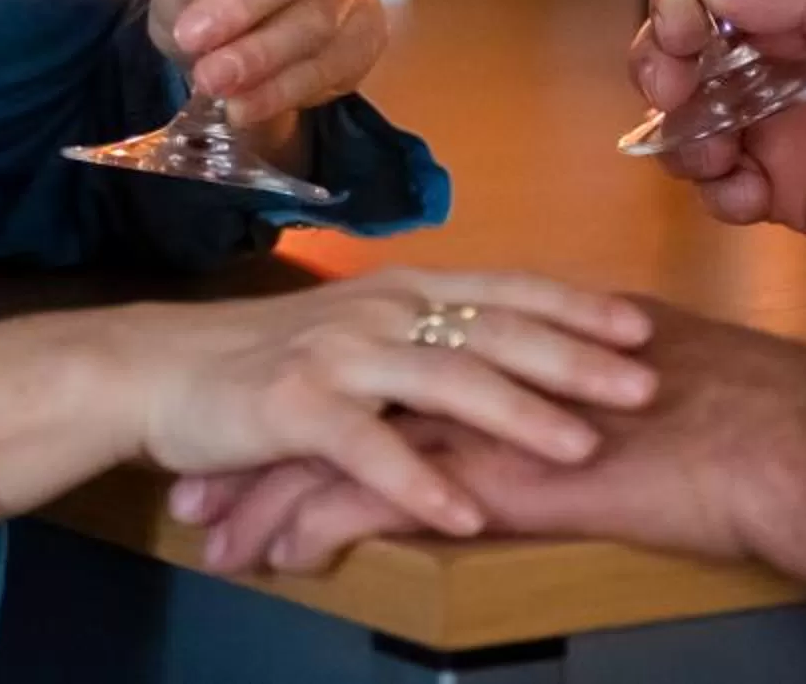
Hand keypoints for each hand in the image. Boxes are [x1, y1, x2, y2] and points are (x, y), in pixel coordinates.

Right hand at [130, 271, 655, 537]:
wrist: (159, 370)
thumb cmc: (271, 358)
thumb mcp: (363, 337)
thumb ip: (429, 342)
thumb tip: (517, 359)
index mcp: (406, 290)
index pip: (508, 290)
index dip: (577, 308)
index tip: (644, 327)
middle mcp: (381, 311)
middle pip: (495, 331)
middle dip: (576, 361)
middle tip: (646, 388)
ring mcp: (339, 354)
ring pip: (445, 380)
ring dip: (518, 417)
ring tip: (580, 451)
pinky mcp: (294, 405)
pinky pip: (367, 447)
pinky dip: (419, 482)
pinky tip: (465, 515)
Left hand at [177, 301, 805, 683]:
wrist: (777, 442)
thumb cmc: (736, 430)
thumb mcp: (636, 409)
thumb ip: (582, 410)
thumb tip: (560, 437)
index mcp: (513, 345)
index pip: (392, 369)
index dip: (325, 406)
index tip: (271, 439)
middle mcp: (480, 364)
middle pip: (342, 402)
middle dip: (266, 446)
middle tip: (208, 483)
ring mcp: (480, 412)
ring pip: (338, 447)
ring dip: (268, 493)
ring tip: (215, 536)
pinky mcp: (487, 467)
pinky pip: (375, 496)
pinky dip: (315, 525)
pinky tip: (277, 559)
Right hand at [635, 0, 805, 258]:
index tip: (686, 26)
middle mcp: (780, 50)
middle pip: (680, 46)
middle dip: (660, 65)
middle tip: (675, 93)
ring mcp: (779, 121)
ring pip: (689, 120)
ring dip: (682, 135)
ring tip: (719, 154)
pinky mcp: (790, 186)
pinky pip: (724, 188)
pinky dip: (718, 193)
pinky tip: (751, 196)